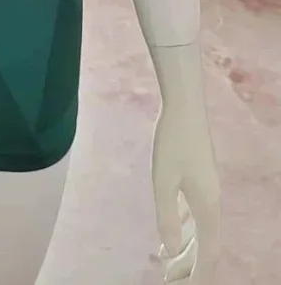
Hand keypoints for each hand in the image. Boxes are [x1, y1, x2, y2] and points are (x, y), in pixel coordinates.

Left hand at [151, 97, 220, 282]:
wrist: (185, 109)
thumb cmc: (172, 143)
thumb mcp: (163, 182)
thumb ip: (166, 217)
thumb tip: (170, 249)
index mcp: (208, 208)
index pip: (208, 253)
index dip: (198, 274)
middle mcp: (213, 204)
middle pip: (205, 245)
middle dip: (189, 265)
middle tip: (167, 278)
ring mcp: (208, 191)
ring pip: (200, 230)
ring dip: (185, 248)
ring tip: (165, 261)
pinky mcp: (200, 180)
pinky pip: (195, 214)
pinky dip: (184, 227)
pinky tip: (171, 232)